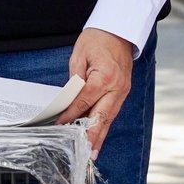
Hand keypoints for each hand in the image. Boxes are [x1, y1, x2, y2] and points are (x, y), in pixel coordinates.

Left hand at [56, 28, 132, 157]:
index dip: (71, 115)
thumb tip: (69, 100)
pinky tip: (98, 135)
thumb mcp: (79, 55)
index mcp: (104, 77)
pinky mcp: (123, 92)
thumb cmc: (98, 39)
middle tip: (84, 153)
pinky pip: (112, 112)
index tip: (61, 125)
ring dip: (100, 135)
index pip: (84, 101)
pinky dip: (105, 125)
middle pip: (101, 117)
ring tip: (92, 152)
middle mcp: (116, 87)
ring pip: (109, 118)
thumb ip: (75, 79)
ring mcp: (122, 91)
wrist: (119, 30)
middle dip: (91, 136)